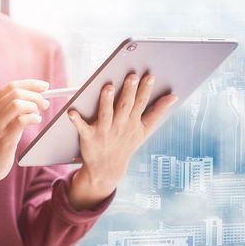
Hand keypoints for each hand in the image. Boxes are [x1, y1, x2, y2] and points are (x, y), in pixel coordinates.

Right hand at [0, 79, 50, 182]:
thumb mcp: (2, 120)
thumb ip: (13, 107)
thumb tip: (38, 95)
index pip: (11, 86)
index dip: (31, 84)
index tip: (45, 86)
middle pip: (16, 93)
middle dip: (36, 96)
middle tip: (45, 104)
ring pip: (18, 104)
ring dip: (34, 107)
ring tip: (38, 115)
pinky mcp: (3, 138)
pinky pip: (21, 121)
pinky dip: (33, 118)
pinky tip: (36, 121)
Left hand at [67, 73, 177, 209]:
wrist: (107, 169)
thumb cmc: (125, 144)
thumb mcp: (144, 131)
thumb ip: (158, 112)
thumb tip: (173, 97)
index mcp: (133, 122)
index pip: (140, 103)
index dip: (145, 90)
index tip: (149, 76)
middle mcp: (120, 126)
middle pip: (125, 106)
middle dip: (129, 91)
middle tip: (132, 76)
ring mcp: (104, 132)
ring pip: (106, 114)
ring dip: (106, 101)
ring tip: (108, 87)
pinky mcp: (89, 137)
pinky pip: (82, 127)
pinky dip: (76, 120)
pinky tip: (71, 111)